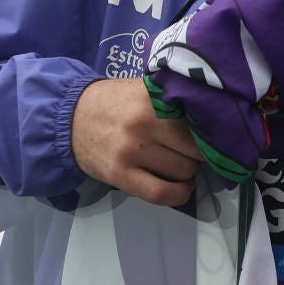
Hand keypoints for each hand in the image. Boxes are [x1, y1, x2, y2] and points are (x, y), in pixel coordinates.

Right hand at [69, 77, 200, 205]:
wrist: (69, 117)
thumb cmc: (113, 102)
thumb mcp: (143, 90)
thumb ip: (172, 101)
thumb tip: (212, 119)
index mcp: (153, 98)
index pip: (198, 119)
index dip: (211, 130)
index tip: (214, 135)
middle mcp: (143, 123)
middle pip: (195, 148)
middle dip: (199, 151)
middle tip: (192, 149)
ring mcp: (131, 151)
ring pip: (183, 170)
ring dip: (188, 171)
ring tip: (180, 163)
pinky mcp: (119, 175)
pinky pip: (159, 193)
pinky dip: (179, 194)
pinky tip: (182, 188)